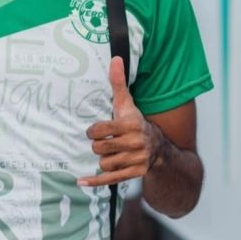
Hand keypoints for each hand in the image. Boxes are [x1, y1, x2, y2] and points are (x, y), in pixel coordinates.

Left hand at [78, 57, 160, 186]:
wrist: (160, 148)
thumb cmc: (136, 123)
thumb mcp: (127, 104)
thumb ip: (118, 83)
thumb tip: (115, 58)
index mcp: (131, 124)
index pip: (99, 131)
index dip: (93, 131)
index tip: (96, 131)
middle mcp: (136, 143)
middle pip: (99, 148)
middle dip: (98, 146)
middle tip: (105, 142)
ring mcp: (137, 160)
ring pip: (104, 163)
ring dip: (103, 159)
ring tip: (113, 153)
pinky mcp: (135, 174)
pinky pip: (110, 179)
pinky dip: (95, 181)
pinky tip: (80, 181)